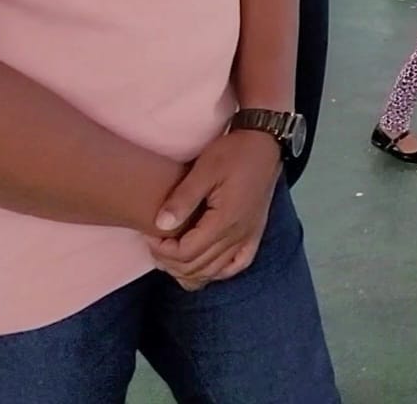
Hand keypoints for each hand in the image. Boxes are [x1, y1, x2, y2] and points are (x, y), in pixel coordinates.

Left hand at [146, 130, 281, 289]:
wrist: (265, 145)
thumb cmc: (234, 153)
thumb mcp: (205, 169)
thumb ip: (183, 198)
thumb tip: (160, 224)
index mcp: (225, 221)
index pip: (186, 253)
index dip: (162, 249)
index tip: (150, 233)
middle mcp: (238, 236)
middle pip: (196, 267)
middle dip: (169, 261)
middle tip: (155, 243)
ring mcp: (247, 238)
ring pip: (213, 272)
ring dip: (187, 269)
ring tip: (170, 253)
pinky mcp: (253, 235)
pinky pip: (234, 267)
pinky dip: (214, 272)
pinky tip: (202, 265)